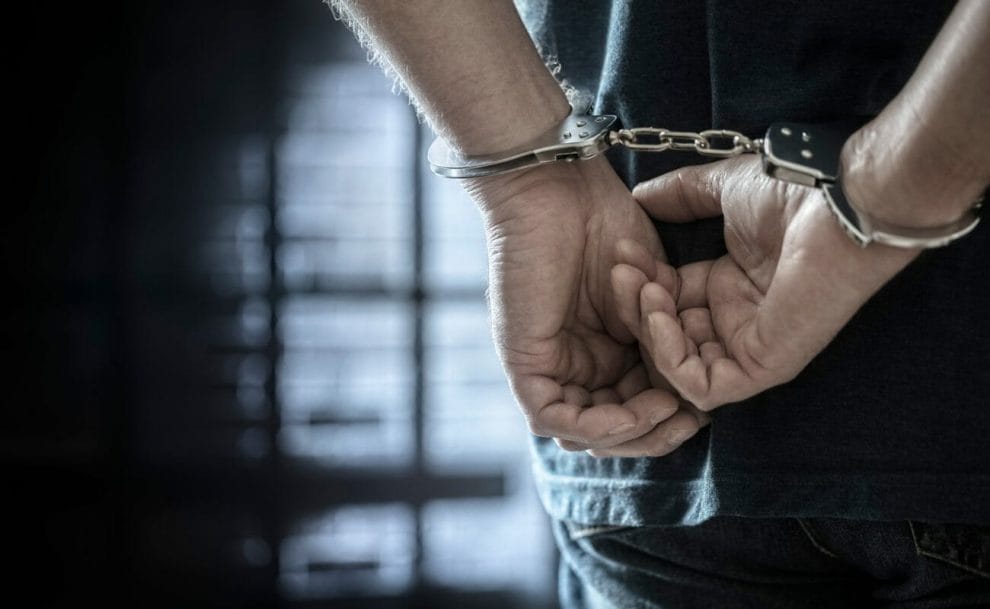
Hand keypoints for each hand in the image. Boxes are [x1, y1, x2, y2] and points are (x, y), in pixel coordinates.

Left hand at [465, 156, 704, 454]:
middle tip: (691, 419)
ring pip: (583, 432)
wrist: (562, 188)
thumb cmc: (605, 225)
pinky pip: (554, 417)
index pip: (632, 407)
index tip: (706, 406)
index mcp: (601, 351)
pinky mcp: (523, 363)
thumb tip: (689, 392)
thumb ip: (662, 339)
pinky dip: (599, 424)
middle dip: (655, 433)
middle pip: (609, 430)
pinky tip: (639, 406)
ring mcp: (545, 366)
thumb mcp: (650, 295)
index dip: (669, 417)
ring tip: (669, 409)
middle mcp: (571, 365)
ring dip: (633, 432)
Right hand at [613, 156, 918, 410]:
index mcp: (730, 286)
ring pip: (678, 366)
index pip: (668, 301)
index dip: (639, 282)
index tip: (622, 253)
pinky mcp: (762, 367)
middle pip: (666, 335)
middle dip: (635, 306)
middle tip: (622, 272)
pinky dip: (670, 357)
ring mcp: (750, 347)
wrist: (836, 204)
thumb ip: (680, 195)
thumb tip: (639, 197)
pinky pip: (702, 386)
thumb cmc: (794, 195)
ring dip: (648, 330)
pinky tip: (661, 313)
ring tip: (644, 289)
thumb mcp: (722, 189)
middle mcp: (737, 320)